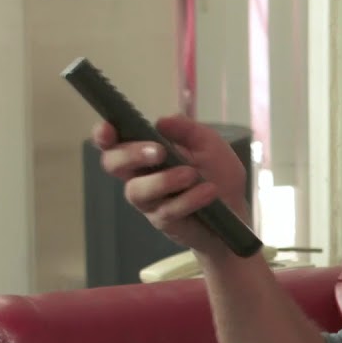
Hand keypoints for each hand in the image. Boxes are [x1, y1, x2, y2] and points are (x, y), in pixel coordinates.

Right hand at [94, 115, 247, 257]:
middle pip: (113, 164)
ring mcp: (149, 201)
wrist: (237, 211)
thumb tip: (162, 121)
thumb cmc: (217, 174)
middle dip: (130, 154)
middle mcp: (140, 176)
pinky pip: (168, 210)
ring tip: (191, 174)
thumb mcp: (210, 145)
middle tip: (158, 151)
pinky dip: (189, 199)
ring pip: (137, 191)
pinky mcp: (164, 221)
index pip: (114, 142)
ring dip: (163, 180)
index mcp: (145, 152)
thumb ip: (188, 130)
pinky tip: (209, 191)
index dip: (104, 135)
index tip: (108, 129)